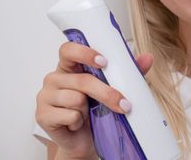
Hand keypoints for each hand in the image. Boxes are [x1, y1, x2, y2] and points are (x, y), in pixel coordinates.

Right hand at [35, 42, 152, 159]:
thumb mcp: (112, 87)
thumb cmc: (94, 110)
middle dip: (106, 93)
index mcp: (68, 66)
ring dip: (89, 110)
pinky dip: (78, 121)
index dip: (84, 52)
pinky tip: (76, 123)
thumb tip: (148, 57)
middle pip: (81, 79)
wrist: (83, 140)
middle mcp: (54, 78)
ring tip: (88, 114)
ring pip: (76, 98)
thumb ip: (128, 71)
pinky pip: (69, 115)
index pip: (68, 49)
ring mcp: (45, 96)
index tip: (104, 61)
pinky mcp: (43, 115)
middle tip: (123, 103)